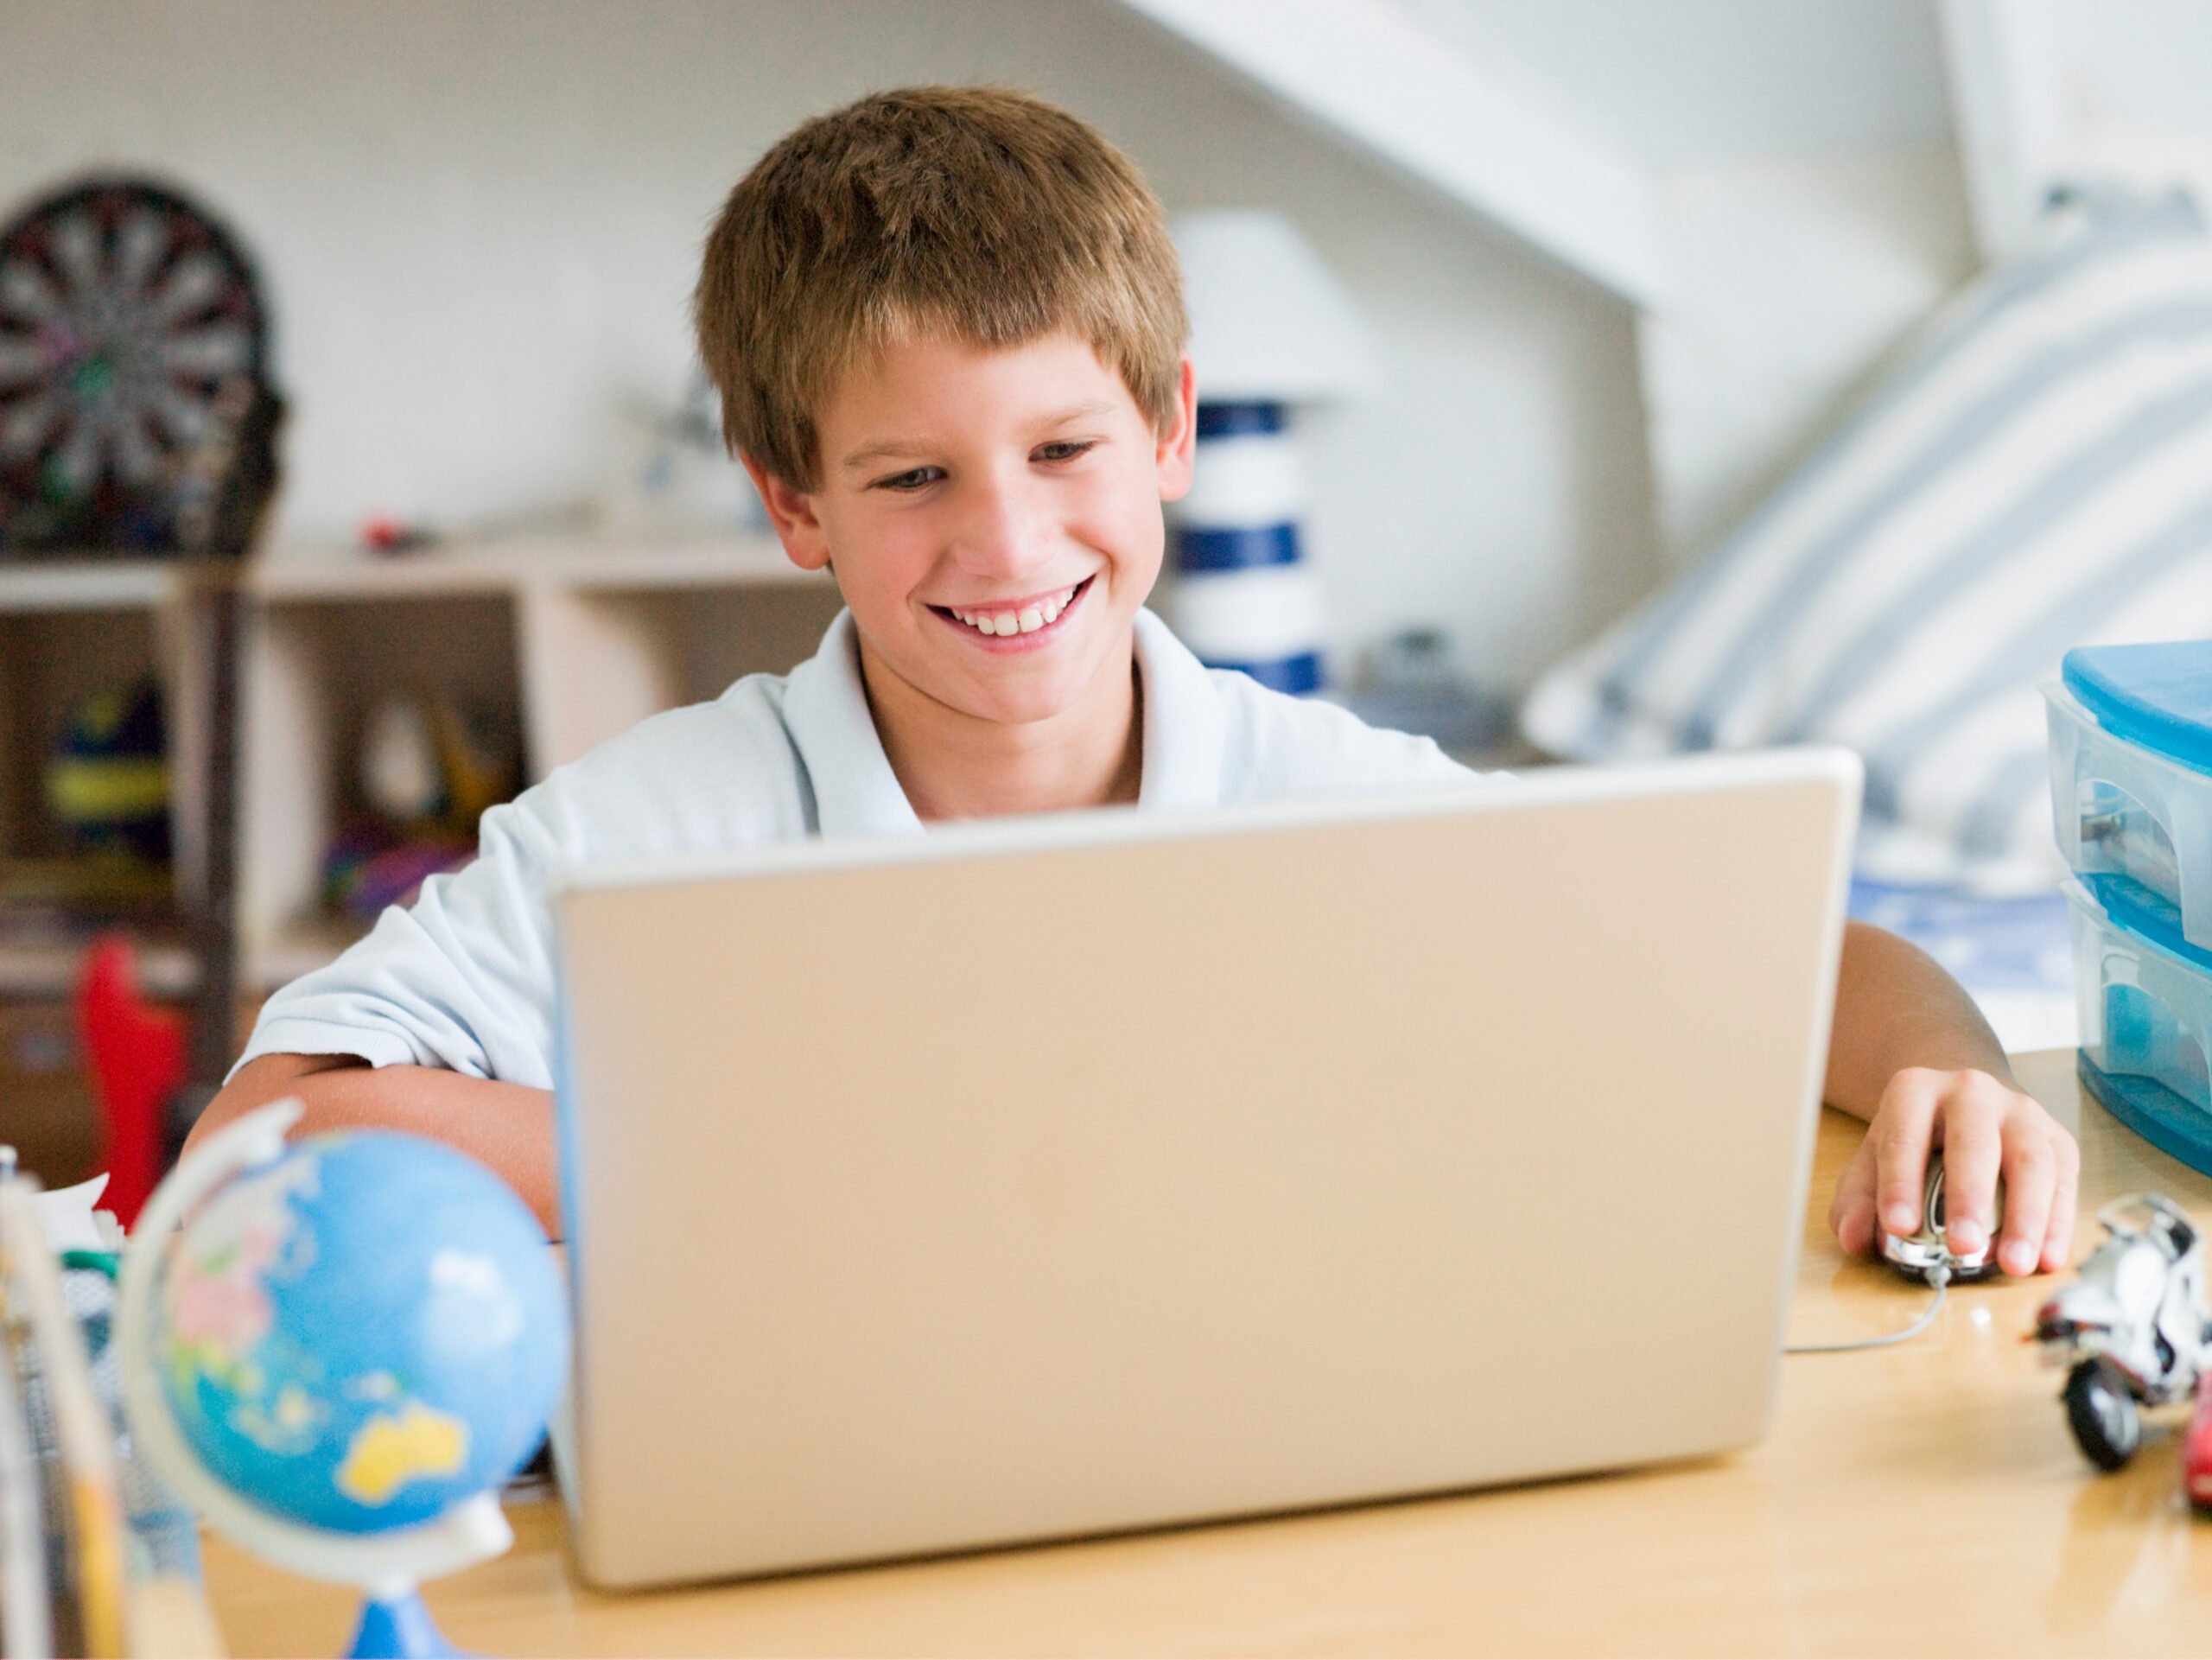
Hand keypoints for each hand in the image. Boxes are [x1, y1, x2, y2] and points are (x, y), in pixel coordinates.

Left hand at [1827, 1067, 2078, 1275]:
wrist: (1963, 1098)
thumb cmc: (1916, 1135)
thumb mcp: (1874, 1158)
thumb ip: (1858, 1199)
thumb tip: (1852, 1237)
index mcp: (1915, 1091)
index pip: (1904, 1136)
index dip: (1900, 1183)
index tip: (1899, 1226)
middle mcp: (1972, 1092)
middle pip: (1975, 1142)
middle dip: (1970, 1196)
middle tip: (1964, 1247)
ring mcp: (2021, 1112)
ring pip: (2031, 1161)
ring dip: (2027, 1217)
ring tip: (2014, 1263)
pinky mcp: (2057, 1138)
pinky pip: (2064, 1180)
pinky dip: (2059, 1223)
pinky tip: (2049, 1257)